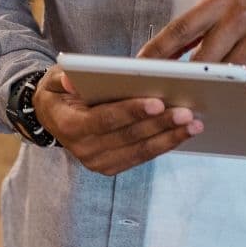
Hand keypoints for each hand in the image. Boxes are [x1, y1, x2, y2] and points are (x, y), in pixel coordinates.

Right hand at [31, 68, 202, 175]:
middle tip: (187, 113)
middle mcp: (84, 150)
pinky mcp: (111, 167)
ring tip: (194, 125)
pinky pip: (141, 157)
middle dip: (160, 125)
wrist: (51, 117)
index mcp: (70, 126)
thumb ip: (64, 79)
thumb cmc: (59, 92)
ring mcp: (98, 163)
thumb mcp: (54, 79)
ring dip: (169, 138)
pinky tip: (181, 134)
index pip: (105, 120)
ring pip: (140, 151)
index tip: (158, 102)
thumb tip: (73, 80)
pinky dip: (163, 145)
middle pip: (128, 137)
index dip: (131, 112)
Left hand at [138, 0, 245, 85]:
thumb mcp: (220, 5)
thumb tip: (160, 54)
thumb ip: (193, 28)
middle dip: (185, 77)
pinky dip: (239, 88)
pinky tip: (233, 88)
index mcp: (218, 2)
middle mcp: (239, 17)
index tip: (139, 64)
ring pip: (227, 73)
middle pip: (203, 57)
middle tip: (168, 90)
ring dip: (213, 85)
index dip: (158, 49)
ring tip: (200, 93)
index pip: (180, 28)